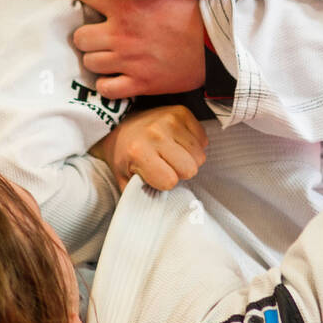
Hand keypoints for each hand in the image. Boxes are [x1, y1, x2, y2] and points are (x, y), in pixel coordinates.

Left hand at [54, 0, 206, 98]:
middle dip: (87, 37)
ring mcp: (128, 61)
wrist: (213, 43)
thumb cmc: (190, 15)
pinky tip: (115, 78)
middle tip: (98, 38)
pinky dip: (107, 84)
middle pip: (80, 38)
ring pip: (90, 63)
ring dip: (97, 60)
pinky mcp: (140, 83)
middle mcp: (121, 35)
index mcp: (125, 8)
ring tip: (109, 58)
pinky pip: (106, 89)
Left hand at [91, 105, 208, 191]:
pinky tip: (178, 142)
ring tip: (172, 153)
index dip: (165, 182)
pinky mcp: (182, 112)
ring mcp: (170, 120)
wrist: (120, 122)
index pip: (170, 181)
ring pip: (199, 155)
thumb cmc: (124, 154)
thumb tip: (155, 211)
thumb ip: (138, 195)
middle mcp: (155, 134)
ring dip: (188, 158)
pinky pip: (203, 139)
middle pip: (190, 168)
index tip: (156, 175)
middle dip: (180, 172)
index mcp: (139, 152)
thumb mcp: (123, 179)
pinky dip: (194, 144)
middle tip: (167, 165)